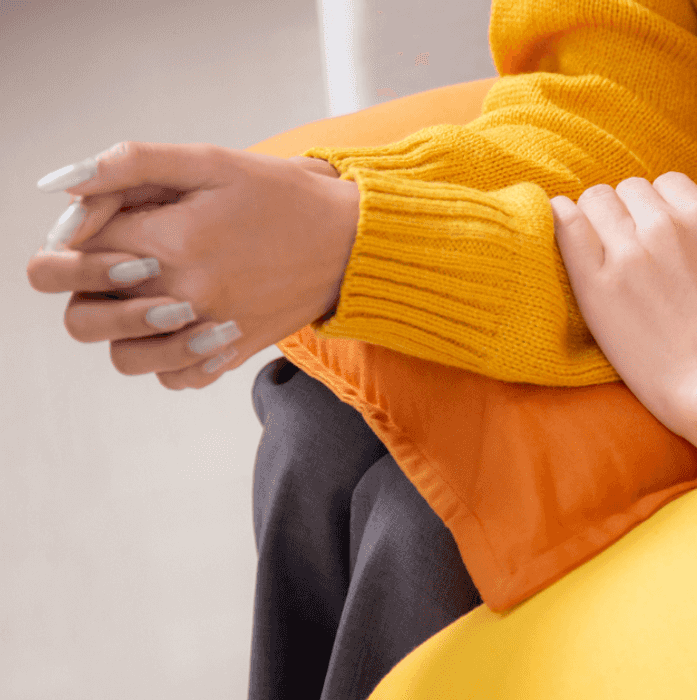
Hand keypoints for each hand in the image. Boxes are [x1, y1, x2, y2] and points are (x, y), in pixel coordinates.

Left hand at [26, 143, 358, 389]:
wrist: (353, 243)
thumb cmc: (285, 197)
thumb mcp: (212, 161)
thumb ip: (135, 164)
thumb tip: (68, 183)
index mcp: (172, 241)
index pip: (80, 243)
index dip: (84, 225)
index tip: (114, 215)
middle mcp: (184, 295)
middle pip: (84, 309)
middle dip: (86, 281)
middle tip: (119, 260)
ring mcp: (207, 332)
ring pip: (122, 355)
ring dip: (121, 328)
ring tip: (147, 296)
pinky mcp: (230, 354)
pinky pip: (174, 378)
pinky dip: (168, 360)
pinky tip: (182, 326)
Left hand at [552, 171, 696, 436]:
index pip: (668, 184)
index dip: (663, 208)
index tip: (660, 236)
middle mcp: (664, 226)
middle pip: (630, 190)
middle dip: (632, 213)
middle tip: (634, 250)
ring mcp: (627, 254)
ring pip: (597, 201)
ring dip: (599, 217)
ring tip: (603, 248)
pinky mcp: (596, 285)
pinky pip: (566, 226)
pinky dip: (562, 218)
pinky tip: (561, 224)